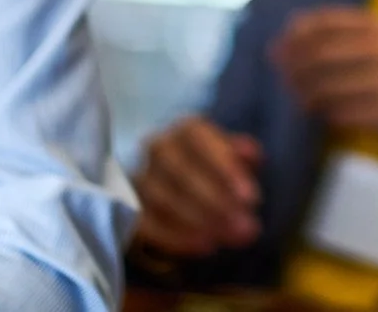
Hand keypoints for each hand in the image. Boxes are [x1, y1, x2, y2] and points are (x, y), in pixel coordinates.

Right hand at [132, 115, 262, 258]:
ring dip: (198, 221)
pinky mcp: (126, 209)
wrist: (178, 186)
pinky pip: (145, 224)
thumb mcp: (232, 156)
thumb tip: (251, 155)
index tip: (252, 198)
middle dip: (215, 201)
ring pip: (162, 198)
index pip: (201, 140)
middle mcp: (158, 148)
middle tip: (246, 228)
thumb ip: (241, 153)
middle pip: (180, 171)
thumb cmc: (214, 167)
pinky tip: (203, 247)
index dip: (226, 168)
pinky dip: (175, 237)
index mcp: (187, 129)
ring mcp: (138, 177)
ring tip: (228, 239)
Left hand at [272, 6, 377, 167]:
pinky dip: (326, 112)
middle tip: (284, 76)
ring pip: (330, 85)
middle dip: (295, 65)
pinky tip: (322, 113)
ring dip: (306, 93)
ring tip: (301, 98)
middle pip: (325, 53)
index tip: (278, 47)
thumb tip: (292, 27)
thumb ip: (352, 35)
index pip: (330, 22)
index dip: (298, 34)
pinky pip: (345, 112)